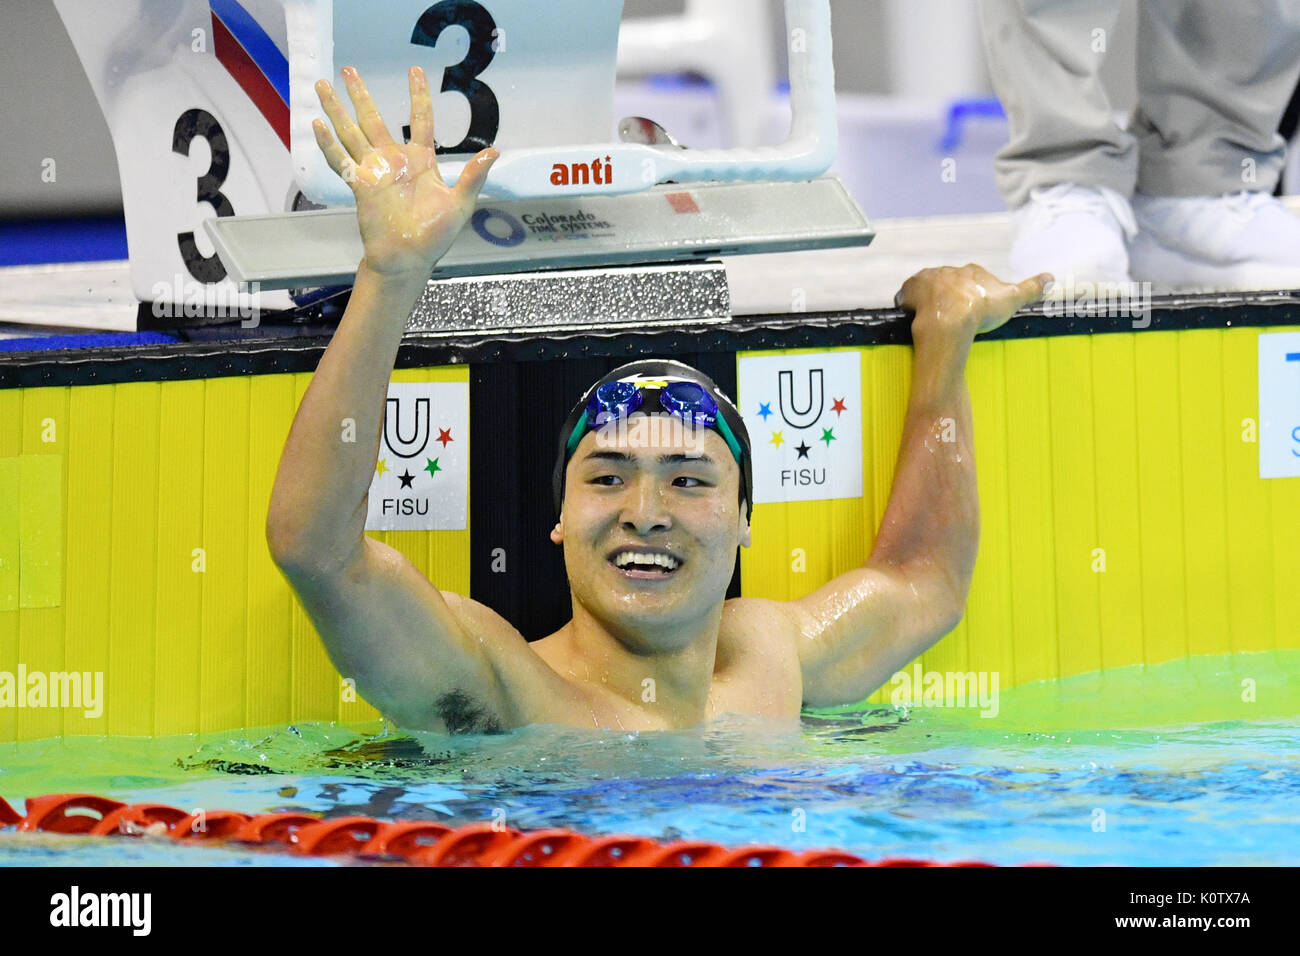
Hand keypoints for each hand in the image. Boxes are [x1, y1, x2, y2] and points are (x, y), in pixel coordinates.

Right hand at [313, 65, 497, 277]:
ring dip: (336, 110)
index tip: (414, 71)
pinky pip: (340, 160)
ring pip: (351, 133)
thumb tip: (495, 151)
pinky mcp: (359, 186)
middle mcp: (394, 161)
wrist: (410, 259)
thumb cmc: (435, 235)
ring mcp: (374, 172)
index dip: (418, 95)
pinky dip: (328, 143)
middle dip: (360, 94)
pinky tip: (316, 123)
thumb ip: (473, 176)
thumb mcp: (460, 204)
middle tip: (348, 69)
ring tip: (322, 85)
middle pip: (373, 119)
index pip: (420, 120)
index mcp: (421, 161)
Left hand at [894, 264, 1051, 338]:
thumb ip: (1031, 287)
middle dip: (951, 291)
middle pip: (950, 279)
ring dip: (927, 293)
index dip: (974, 289)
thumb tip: (1052, 277)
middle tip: (953, 310)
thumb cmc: (983, 310)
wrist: (954, 319)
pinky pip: (907, 293)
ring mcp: (929, 280)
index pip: (974, 276)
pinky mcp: (912, 291)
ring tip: (930, 309)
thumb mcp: (1013, 298)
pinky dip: (907, 299)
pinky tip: (908, 308)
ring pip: (927, 283)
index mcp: (973, 271)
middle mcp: (950, 271)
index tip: (974, 302)